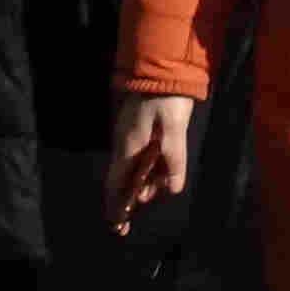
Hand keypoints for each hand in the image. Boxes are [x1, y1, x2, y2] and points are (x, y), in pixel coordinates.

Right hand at [104, 92, 196, 232]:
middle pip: (122, 180)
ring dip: (141, 185)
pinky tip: (159, 174)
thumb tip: (173, 189)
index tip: (117, 225)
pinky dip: (147, 169)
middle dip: (127, 200)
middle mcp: (125, 144)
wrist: (161, 64)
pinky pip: (139, 156)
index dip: (116, 206)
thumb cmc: (167, 96)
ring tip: (154, 194)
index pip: (116, 184)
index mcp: (129, 146)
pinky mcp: (138, 128)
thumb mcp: (173, 127)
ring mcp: (130, 135)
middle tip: (131, 220)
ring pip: (132, 168)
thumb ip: (173, 158)